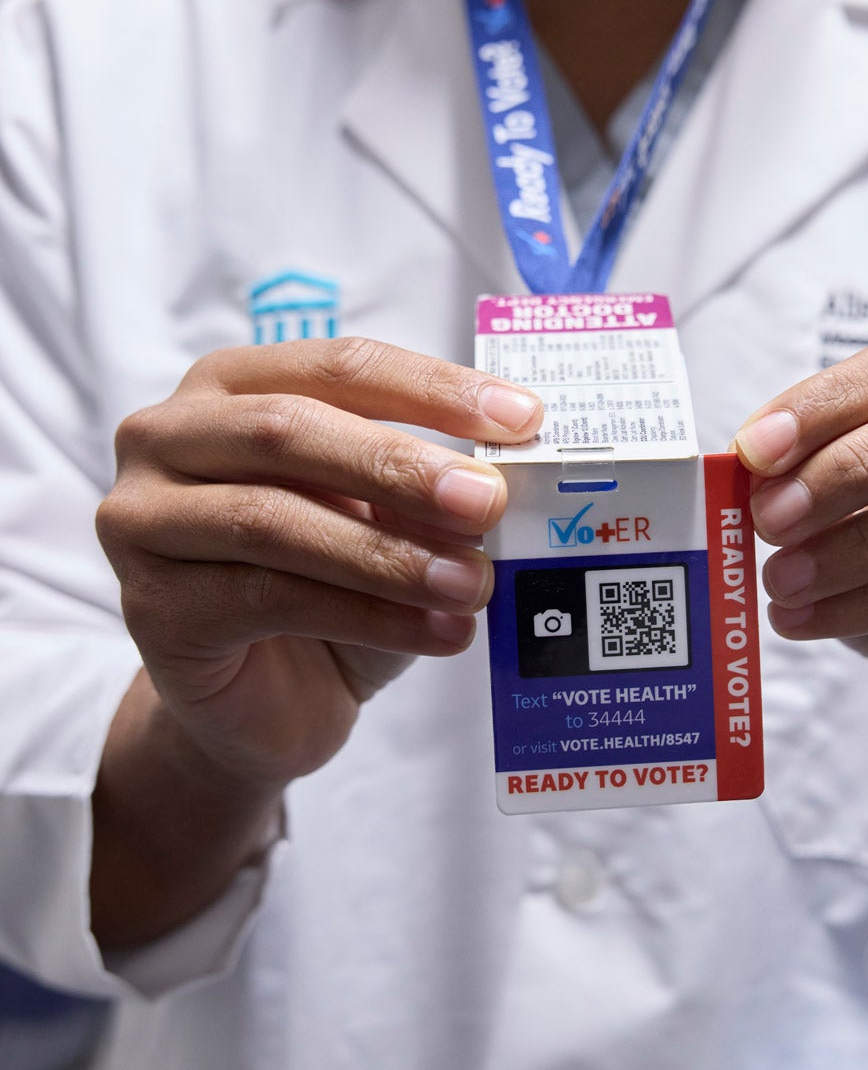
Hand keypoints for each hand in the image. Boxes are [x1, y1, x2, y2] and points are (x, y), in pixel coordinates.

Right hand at [96, 337, 541, 788]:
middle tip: (488, 501)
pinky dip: (372, 617)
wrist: (262, 702)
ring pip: (274, 522)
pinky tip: (442, 632)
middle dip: (400, 467)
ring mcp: (143, 522)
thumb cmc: (328, 588)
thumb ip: (421, 487)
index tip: (521, 418)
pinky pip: (270, 600)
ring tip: (474, 583)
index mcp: (230, 385)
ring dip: (389, 554)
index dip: (432, 388)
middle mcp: (168, 437)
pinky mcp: (152, 608)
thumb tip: (497, 475)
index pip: (338, 366)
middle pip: (289, 430)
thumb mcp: (382, 520)